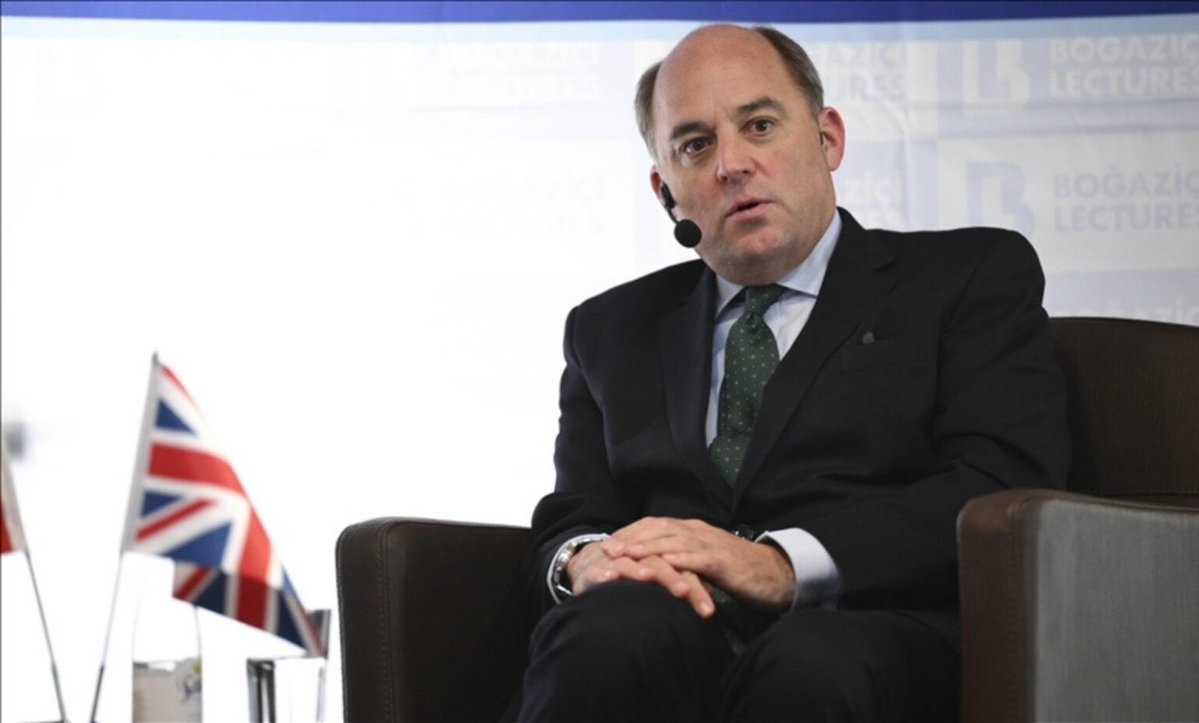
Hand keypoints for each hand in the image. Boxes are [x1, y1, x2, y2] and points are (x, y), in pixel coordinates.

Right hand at [565, 538, 715, 617]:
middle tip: (684, 593)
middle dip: (671, 578)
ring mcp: (611, 562)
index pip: (678, 568)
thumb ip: (681, 581)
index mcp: (655, 556)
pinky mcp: (590, 569)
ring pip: (628, 563)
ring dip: (639, 569)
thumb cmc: (628, 573)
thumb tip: (712, 592)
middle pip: (657, 563)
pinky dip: (603, 572)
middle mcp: (635, 556)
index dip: (694, 585)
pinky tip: (610, 577)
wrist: (588, 563)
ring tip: (649, 577)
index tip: (708, 609)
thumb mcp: (655, 577)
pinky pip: (596, 570)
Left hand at [601, 517, 795, 612]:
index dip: (631, 533)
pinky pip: (701, 558)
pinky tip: (666, 564)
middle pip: (661, 529)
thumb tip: (652, 565)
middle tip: (609, 548)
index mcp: (692, 530)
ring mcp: (712, 545)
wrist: (774, 573)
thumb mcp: (702, 560)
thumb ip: (681, 558)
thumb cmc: (736, 570)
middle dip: (633, 537)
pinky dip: (682, 560)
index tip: (608, 543)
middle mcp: (699, 532)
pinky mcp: (725, 562)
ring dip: (650, 547)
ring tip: (629, 554)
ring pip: (676, 541)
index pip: (656, 525)